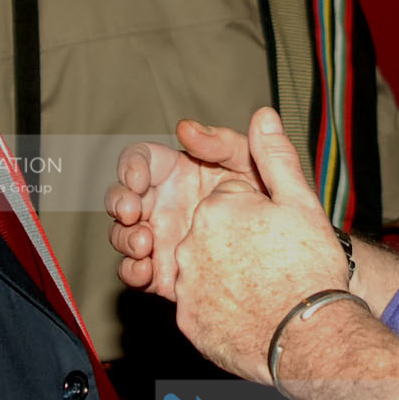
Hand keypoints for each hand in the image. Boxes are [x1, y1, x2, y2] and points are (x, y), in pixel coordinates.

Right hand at [106, 119, 262, 300]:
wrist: (280, 253)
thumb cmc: (266, 200)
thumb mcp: (249, 164)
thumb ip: (222, 141)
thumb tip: (186, 126)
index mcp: (177, 172)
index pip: (141, 160)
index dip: (131, 166)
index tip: (138, 179)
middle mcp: (162, 203)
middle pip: (120, 196)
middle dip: (118, 202)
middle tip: (131, 212)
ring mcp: (160, 238)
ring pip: (122, 234)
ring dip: (123, 237)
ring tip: (144, 244)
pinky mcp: (163, 271)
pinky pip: (134, 273)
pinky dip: (132, 272)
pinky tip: (146, 271)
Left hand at [173, 107, 348, 382]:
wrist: (310, 336)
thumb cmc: (309, 267)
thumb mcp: (300, 202)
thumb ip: (275, 157)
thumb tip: (263, 116)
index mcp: (215, 209)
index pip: (229, 204)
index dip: (258, 218)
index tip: (277, 236)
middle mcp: (189, 244)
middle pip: (212, 236)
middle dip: (237, 245)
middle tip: (272, 264)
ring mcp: (186, 284)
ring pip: (204, 271)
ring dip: (227, 277)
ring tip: (264, 290)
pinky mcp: (188, 321)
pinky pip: (201, 307)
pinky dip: (221, 309)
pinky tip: (249, 314)